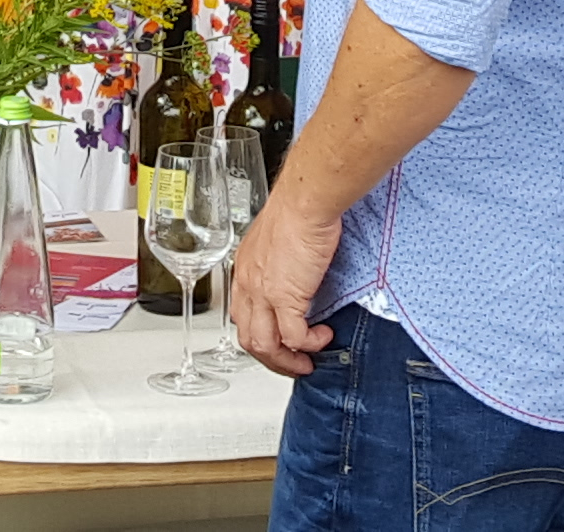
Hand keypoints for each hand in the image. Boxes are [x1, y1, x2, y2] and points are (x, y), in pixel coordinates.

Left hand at [226, 188, 340, 377]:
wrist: (305, 201)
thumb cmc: (298, 208)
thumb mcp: (278, 238)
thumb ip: (281, 260)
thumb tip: (296, 273)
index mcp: (245, 269)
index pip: (242, 314)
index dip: (259, 334)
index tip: (277, 341)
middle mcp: (249, 284)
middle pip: (249, 337)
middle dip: (271, 358)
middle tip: (291, 362)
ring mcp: (264, 293)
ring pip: (265, 345)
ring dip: (286, 360)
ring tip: (306, 361)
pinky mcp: (286, 297)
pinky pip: (294, 337)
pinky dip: (308, 344)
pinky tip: (321, 338)